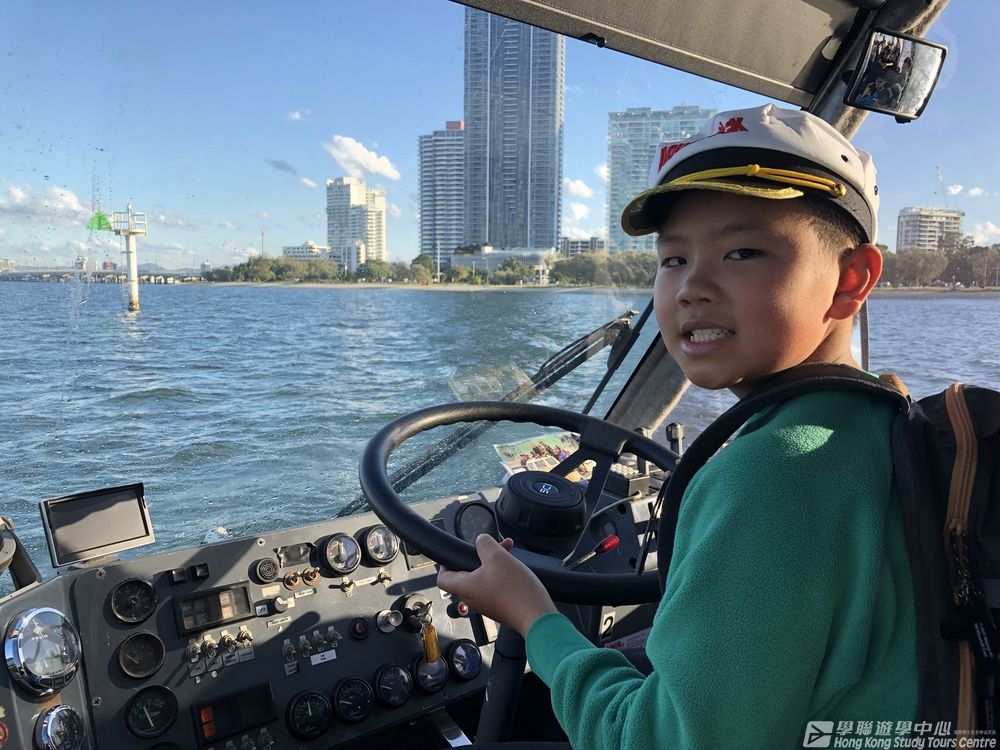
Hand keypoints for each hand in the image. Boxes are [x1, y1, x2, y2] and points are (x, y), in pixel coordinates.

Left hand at [438, 534, 556, 637]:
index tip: (456, 553)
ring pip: (483, 578)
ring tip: (508, 550)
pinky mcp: (501, 606)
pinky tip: (515, 566)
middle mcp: (473, 598)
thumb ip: (485, 544)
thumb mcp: (498, 557)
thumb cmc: (515, 590)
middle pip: (465, 575)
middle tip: (491, 546)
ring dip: (493, 562)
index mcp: (466, 587)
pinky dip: (501, 573)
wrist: (536, 616)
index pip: (443, 578)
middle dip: (478, 556)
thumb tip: (481, 540)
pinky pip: (495, 586)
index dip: (446, 564)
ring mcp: (487, 604)